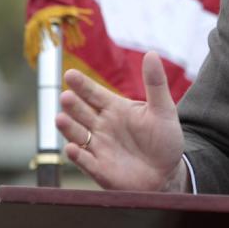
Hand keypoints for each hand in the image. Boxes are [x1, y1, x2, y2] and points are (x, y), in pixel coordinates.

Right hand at [56, 51, 186, 191]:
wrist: (168, 173)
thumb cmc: (165, 139)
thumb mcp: (163, 109)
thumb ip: (156, 83)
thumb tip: (152, 53)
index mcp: (115, 108)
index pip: (93, 93)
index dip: (82, 84)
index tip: (70, 74)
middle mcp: (102, 126)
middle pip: (81, 112)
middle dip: (72, 104)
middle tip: (66, 96)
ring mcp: (98, 147)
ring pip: (77, 134)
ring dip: (68, 127)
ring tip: (60, 118)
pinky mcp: (99, 168)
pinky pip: (84, 160)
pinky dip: (77, 155)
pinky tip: (72, 148)